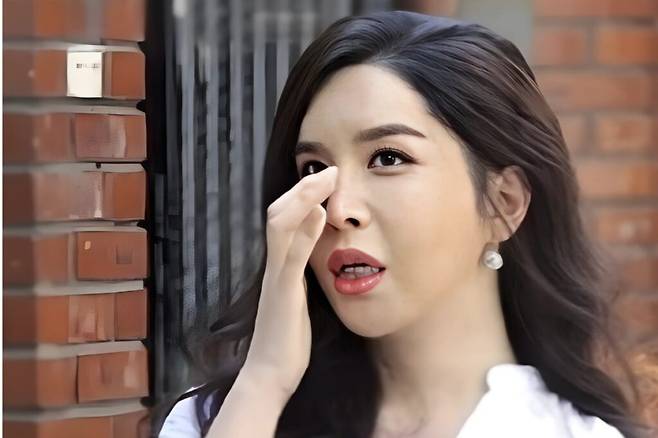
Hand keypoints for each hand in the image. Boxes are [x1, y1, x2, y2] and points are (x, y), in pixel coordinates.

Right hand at [241, 166, 337, 397]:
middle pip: (278, 213)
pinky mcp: (282, 294)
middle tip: (328, 167)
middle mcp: (274, 266)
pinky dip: (303, 231)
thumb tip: (317, 250)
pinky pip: (291, 257)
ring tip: (324, 177)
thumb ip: (303, 272)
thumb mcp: (299, 298)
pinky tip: (318, 213)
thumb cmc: (288, 340)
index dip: (302, 196)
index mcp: (280, 266)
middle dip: (302, 187)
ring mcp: (276, 278)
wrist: (269, 375)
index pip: (284, 219)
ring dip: (302, 198)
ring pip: (280, 226)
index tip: (326, 177)